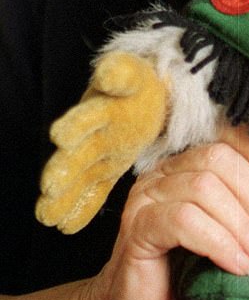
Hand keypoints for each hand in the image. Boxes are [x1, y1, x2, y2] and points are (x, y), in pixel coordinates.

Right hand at [36, 52, 168, 232]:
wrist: (150, 94)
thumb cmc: (136, 83)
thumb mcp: (131, 74)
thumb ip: (119, 73)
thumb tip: (107, 73)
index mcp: (101, 106)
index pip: (88, 116)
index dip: (77, 126)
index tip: (61, 137)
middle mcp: (94, 132)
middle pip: (79, 152)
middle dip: (64, 168)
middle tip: (50, 185)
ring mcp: (99, 152)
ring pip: (81, 175)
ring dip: (66, 194)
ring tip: (47, 214)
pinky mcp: (108, 168)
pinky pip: (95, 190)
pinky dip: (81, 207)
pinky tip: (64, 226)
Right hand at [80, 123, 248, 299]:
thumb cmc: (184, 278)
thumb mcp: (224, 236)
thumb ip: (247, 210)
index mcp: (184, 167)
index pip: (226, 140)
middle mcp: (162, 174)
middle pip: (218, 160)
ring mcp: (145, 198)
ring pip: (204, 189)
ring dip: (243, 226)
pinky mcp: (136, 228)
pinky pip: (185, 221)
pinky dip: (219, 242)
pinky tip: (238, 267)